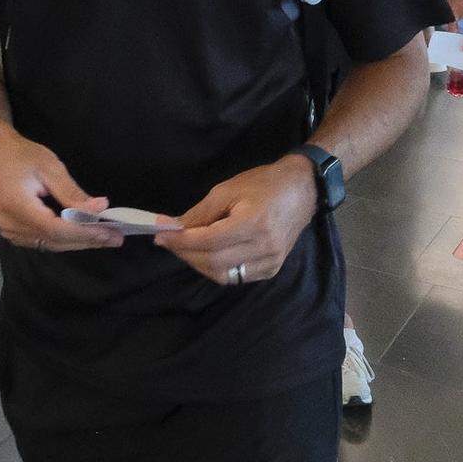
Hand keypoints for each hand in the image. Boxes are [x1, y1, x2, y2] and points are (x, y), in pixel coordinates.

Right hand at [0, 131, 124, 252]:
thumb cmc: (22, 156)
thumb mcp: (50, 168)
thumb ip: (72, 193)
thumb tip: (99, 209)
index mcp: (16, 204)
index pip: (54, 228)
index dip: (83, 233)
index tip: (109, 232)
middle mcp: (9, 223)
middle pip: (54, 240)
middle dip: (87, 240)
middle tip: (116, 237)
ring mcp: (9, 231)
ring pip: (51, 244)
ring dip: (79, 242)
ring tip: (106, 237)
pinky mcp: (13, 233)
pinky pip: (44, 242)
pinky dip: (66, 239)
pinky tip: (85, 235)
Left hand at [153, 154, 317, 285]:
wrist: (302, 190)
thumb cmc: (263, 184)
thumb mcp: (227, 190)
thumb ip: (200, 214)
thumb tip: (173, 228)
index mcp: (253, 224)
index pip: (209, 242)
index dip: (181, 241)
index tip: (160, 234)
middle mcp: (264, 248)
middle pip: (213, 262)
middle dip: (185, 253)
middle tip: (168, 241)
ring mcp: (270, 262)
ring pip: (223, 275)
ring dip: (198, 263)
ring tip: (185, 247)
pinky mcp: (272, 269)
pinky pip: (236, 277)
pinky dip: (216, 269)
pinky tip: (207, 254)